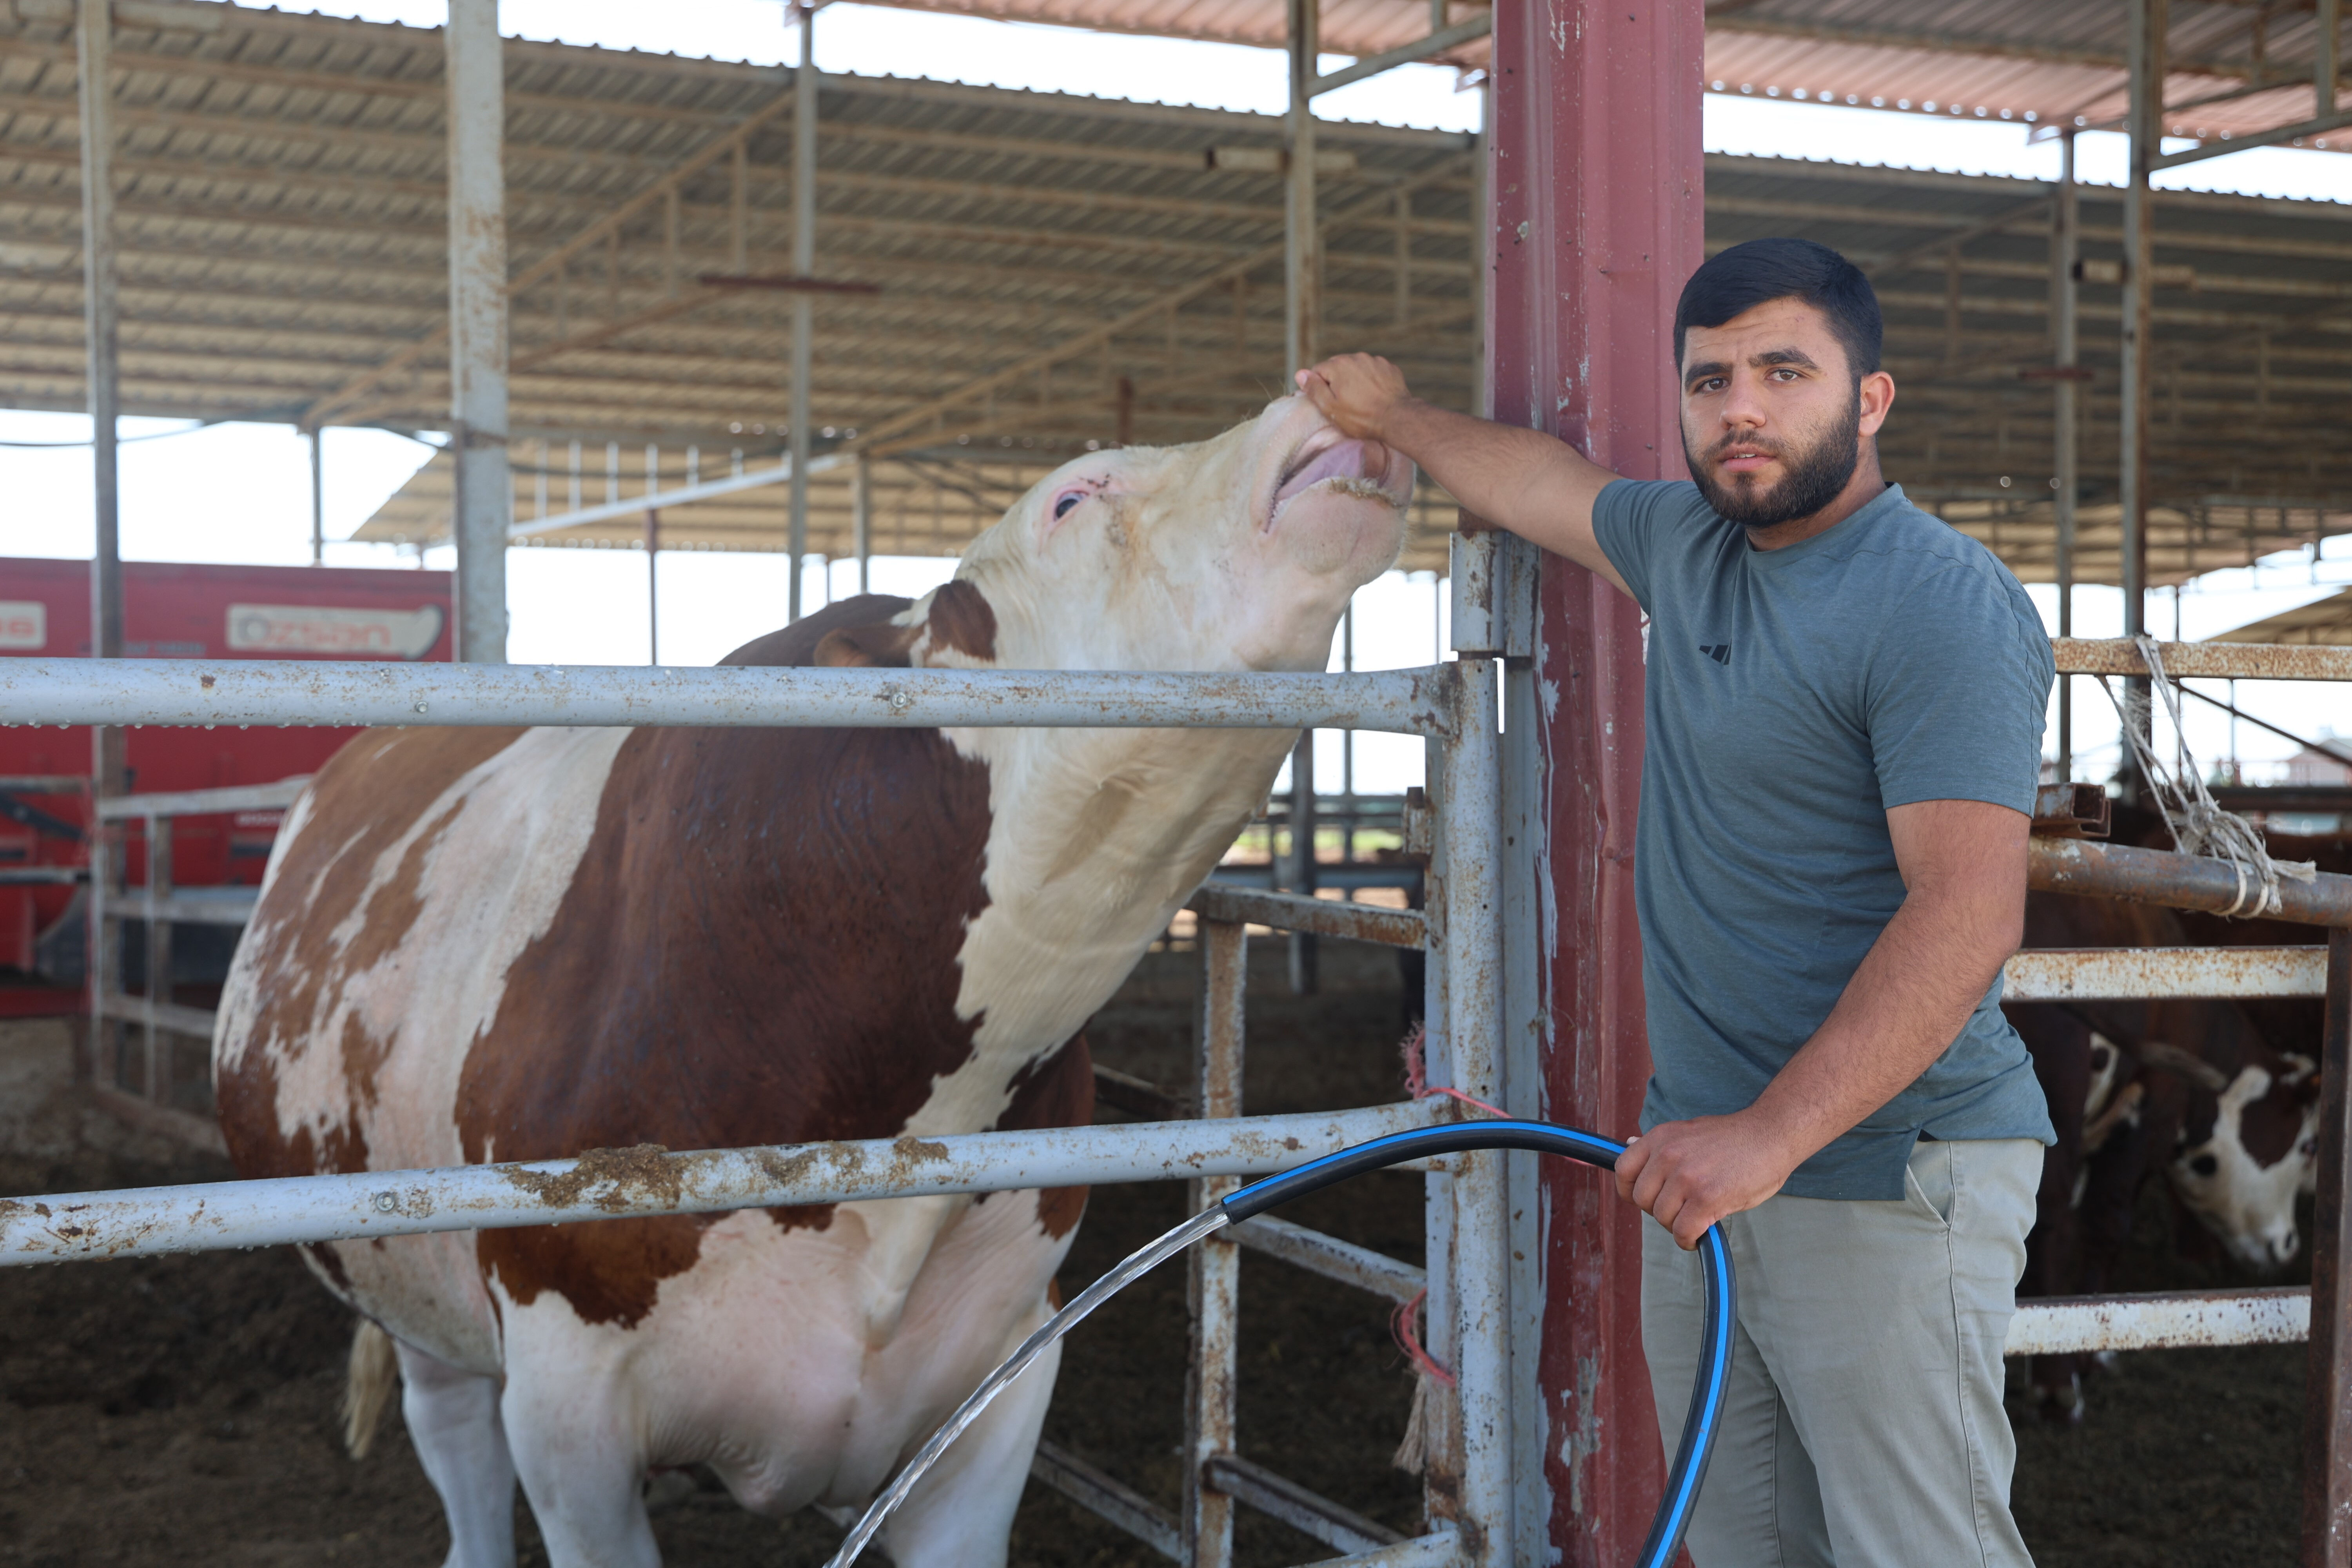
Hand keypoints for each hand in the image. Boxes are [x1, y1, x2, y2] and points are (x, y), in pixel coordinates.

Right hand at [1294, 354, 1411, 441]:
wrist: (1398, 418)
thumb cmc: (1362, 417)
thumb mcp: (1331, 408)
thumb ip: (1314, 389)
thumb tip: (1300, 374)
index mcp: (1338, 365)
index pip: (1317, 370)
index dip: (1319, 387)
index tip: (1328, 402)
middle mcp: (1355, 357)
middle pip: (1337, 367)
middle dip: (1337, 382)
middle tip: (1345, 403)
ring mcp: (1374, 360)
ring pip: (1356, 367)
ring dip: (1354, 379)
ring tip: (1361, 400)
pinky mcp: (1388, 367)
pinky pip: (1373, 370)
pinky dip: (1371, 380)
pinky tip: (1374, 395)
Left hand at [1614, 1112, 1802, 1249]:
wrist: (1771, 1134)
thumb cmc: (1733, 1138)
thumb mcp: (1688, 1132)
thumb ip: (1661, 1145)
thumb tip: (1628, 1143)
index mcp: (1661, 1137)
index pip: (1623, 1170)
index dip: (1630, 1191)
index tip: (1647, 1199)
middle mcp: (1668, 1155)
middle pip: (1641, 1199)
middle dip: (1658, 1210)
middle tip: (1680, 1210)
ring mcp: (1687, 1177)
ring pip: (1662, 1217)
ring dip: (1676, 1225)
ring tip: (1694, 1220)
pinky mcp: (1707, 1198)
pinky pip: (1683, 1231)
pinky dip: (1688, 1240)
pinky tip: (1699, 1236)